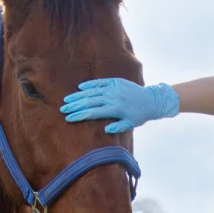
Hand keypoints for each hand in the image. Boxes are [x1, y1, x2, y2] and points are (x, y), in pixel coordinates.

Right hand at [60, 79, 178, 133]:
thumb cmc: (140, 115)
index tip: (69, 118)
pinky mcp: (115, 81)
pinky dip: (90, 85)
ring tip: (67, 100)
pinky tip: (80, 87)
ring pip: (92, 92)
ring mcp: (113, 88)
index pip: (92, 113)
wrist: (151, 100)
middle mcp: (112, 98)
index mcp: (115, 109)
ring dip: (78, 96)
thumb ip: (118, 128)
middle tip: (63, 109)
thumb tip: (106, 130)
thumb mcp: (131, 124)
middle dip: (74, 106)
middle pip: (89, 102)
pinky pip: (100, 83)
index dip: (79, 115)